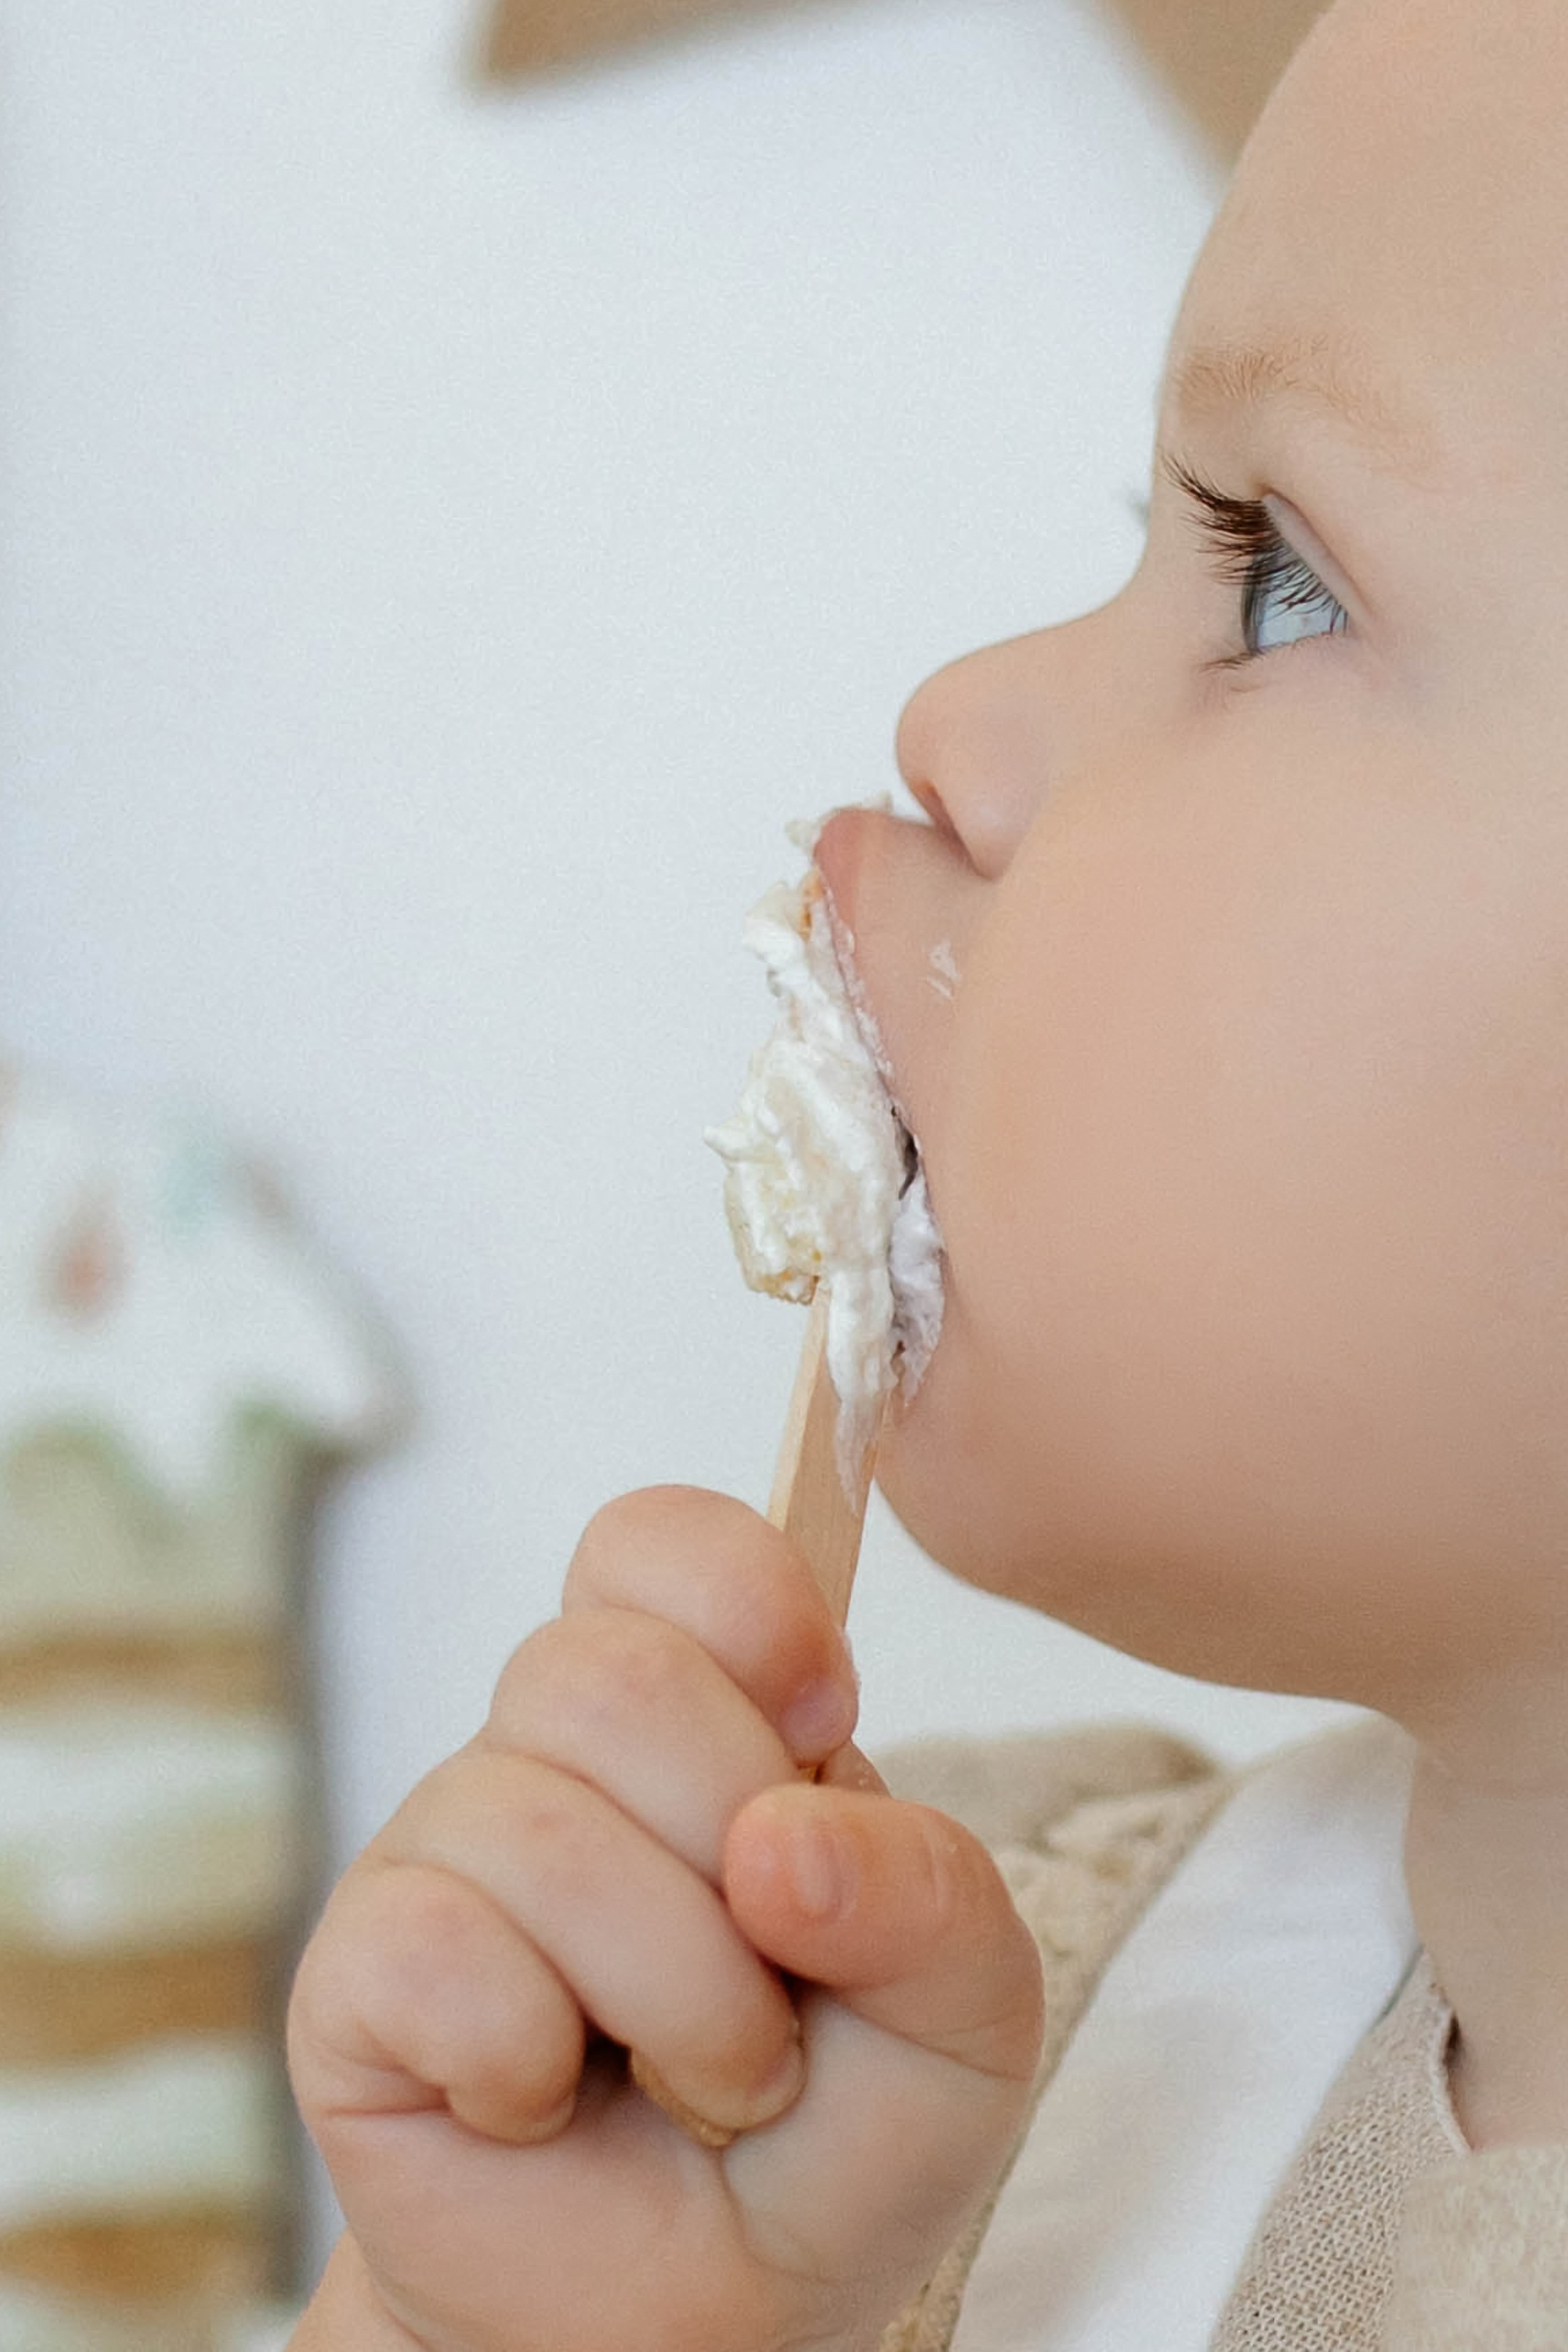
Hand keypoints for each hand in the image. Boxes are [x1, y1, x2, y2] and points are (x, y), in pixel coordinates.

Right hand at [287, 1486, 1043, 2351]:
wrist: (705, 2321)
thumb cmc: (830, 2135)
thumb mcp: (962, 2019)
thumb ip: (933, 1898)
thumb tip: (782, 1840)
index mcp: (699, 1709)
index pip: (662, 1541)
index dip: (745, 1605)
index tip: (818, 1723)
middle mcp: (554, 1750)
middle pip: (611, 1674)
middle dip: (734, 1862)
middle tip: (773, 1990)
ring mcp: (445, 1849)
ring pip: (540, 1831)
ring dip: (675, 2002)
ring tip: (702, 2081)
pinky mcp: (358, 1971)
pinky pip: (437, 1952)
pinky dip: (530, 2062)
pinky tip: (545, 2101)